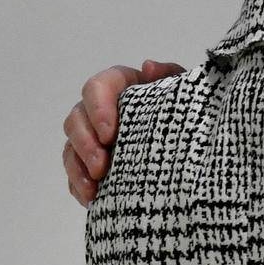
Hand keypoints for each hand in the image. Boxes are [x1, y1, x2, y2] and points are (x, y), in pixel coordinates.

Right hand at [63, 59, 185, 205]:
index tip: (110, 134)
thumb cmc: (187, 111)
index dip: (98, 108)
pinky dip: (79, 184)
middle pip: (76, 118)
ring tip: (96, 183)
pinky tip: (91, 197)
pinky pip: (74, 172)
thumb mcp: (184, 91)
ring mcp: (92, 136)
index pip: (99, 87)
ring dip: (78, 166)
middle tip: (102, 165)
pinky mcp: (90, 162)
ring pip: (70, 146)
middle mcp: (101, 109)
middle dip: (85, 143)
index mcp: (123, 86)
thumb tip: (148, 67)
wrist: (193, 144)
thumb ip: (170, 75)